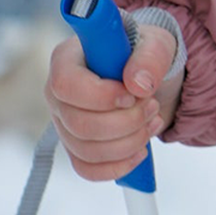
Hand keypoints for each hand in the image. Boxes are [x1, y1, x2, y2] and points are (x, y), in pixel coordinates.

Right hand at [44, 20, 183, 181]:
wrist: (149, 77)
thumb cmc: (145, 55)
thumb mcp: (157, 45)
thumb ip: (150, 58)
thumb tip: (138, 85)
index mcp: (68, 60)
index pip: (66, 84)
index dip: (100, 96)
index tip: (132, 95)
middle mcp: (59, 94)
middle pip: (78, 124)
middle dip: (125, 121)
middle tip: (152, 106)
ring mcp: (64, 124)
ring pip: (86, 150)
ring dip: (129, 141)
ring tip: (152, 120)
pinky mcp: (76, 147)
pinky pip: (88, 169)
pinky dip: (119, 165)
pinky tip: (140, 150)